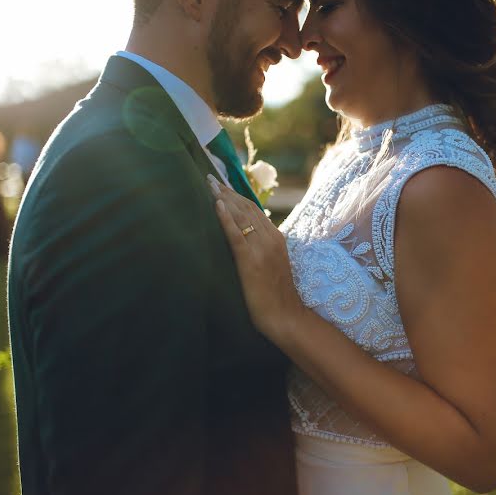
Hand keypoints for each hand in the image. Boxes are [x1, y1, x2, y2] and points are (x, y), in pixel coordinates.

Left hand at [207, 174, 307, 344]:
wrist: (286, 316)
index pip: (254, 210)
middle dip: (227, 192)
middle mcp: (270, 238)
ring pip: (241, 216)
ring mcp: (261, 249)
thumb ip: (261, 249)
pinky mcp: (250, 261)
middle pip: (246, 208)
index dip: (236, 196)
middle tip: (209, 178)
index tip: (221, 185)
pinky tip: (216, 205)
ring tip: (209, 185)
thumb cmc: (276, 296)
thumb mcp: (272, 265)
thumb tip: (244, 239)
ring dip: (224, 198)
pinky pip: (236, 235)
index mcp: (276, 238)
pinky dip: (226, 218)